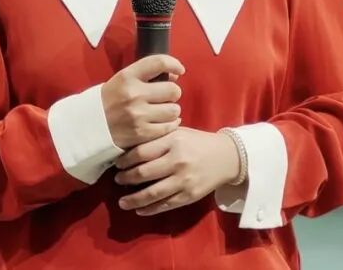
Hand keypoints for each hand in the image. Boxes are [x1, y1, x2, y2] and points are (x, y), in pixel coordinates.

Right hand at [100, 55, 184, 149]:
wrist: (92, 125)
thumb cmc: (112, 99)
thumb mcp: (123, 80)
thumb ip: (147, 75)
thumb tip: (175, 75)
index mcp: (127, 76)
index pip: (158, 63)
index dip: (174, 64)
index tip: (179, 70)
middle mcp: (134, 94)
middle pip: (173, 90)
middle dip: (172, 93)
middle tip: (164, 97)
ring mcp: (138, 115)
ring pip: (174, 110)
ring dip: (171, 110)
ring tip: (161, 111)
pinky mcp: (143, 133)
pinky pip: (170, 127)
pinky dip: (169, 124)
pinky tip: (161, 122)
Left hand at [113, 127, 241, 215]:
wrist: (226, 157)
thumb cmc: (196, 141)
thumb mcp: (176, 132)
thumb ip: (156, 138)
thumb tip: (128, 147)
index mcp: (172, 141)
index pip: (141, 152)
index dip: (125, 160)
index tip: (116, 164)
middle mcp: (177, 161)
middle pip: (144, 173)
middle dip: (126, 179)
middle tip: (116, 180)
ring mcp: (184, 181)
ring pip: (153, 193)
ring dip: (134, 199)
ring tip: (122, 202)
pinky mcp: (190, 196)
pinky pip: (166, 205)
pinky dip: (151, 209)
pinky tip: (139, 210)